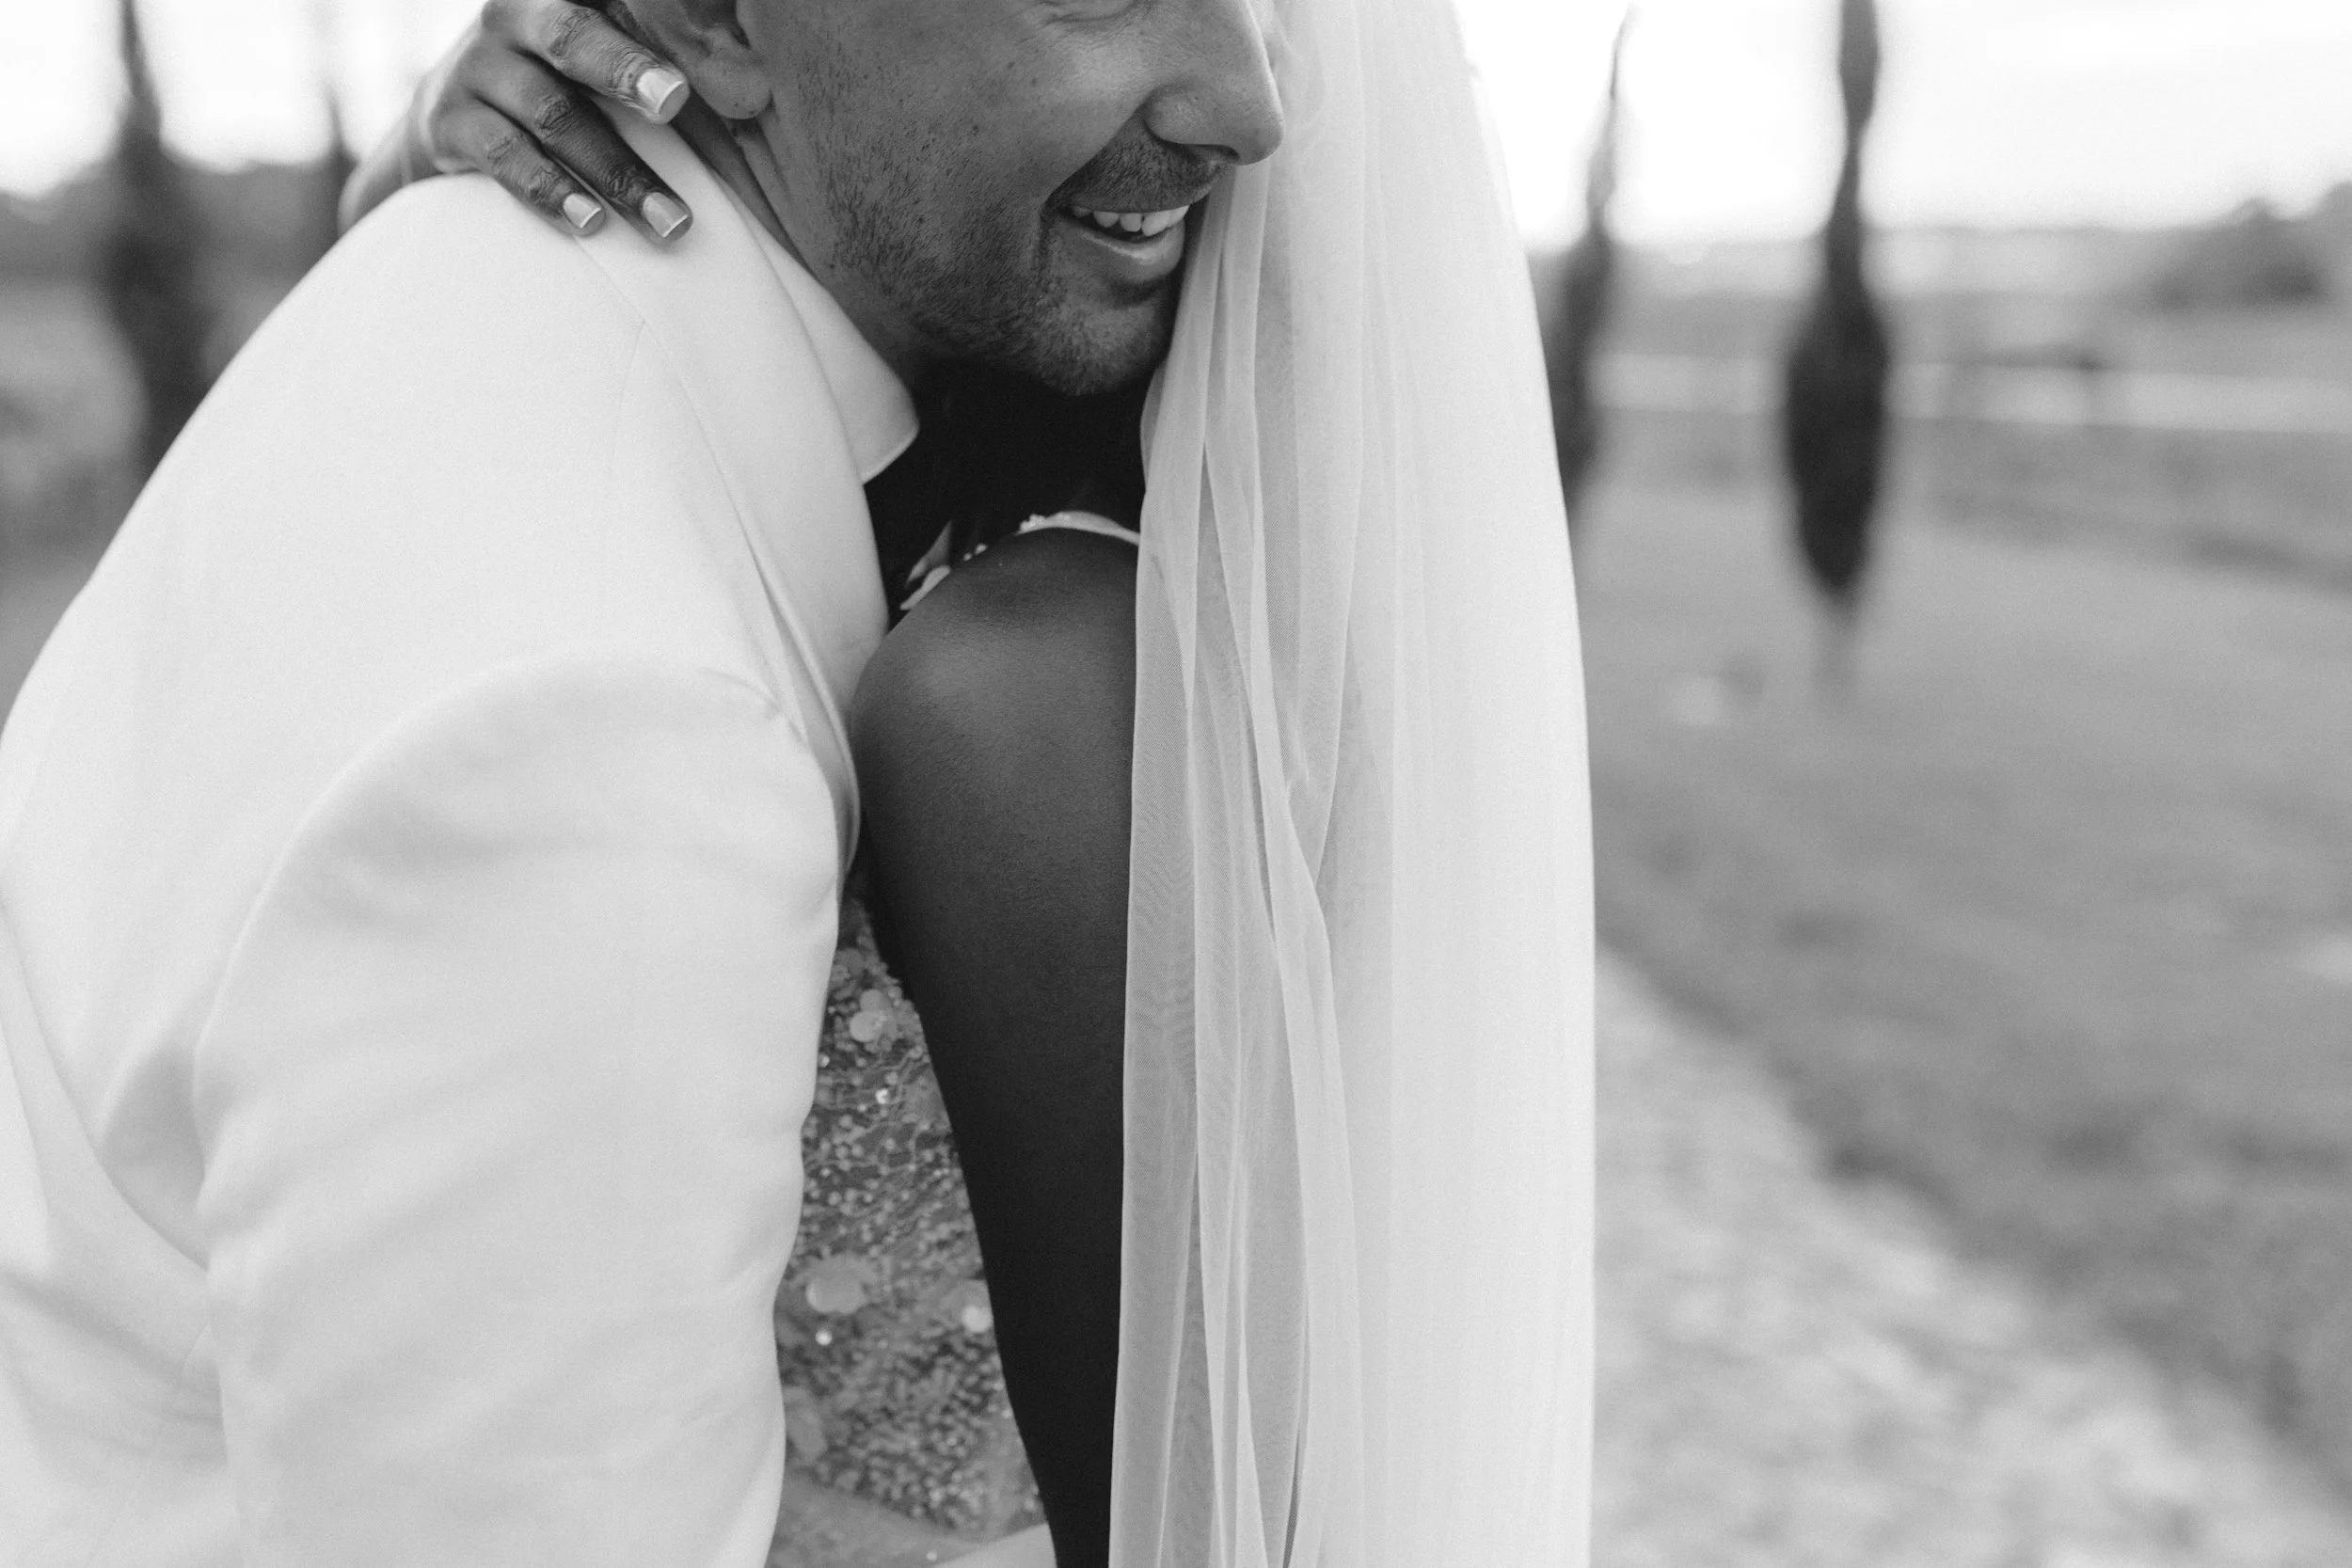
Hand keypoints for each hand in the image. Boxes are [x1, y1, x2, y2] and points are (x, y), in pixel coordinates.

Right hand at [342, 0, 694, 241]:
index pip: (601, 0)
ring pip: (551, 113)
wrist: (449, 110)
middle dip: (625, 71)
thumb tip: (746, 86)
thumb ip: (644, 53)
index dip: (635, 35)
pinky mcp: (449, 123)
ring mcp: (476, 68)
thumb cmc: (559, 80)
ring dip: (614, 170)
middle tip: (676, 103)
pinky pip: (505, 157)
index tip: (682, 64)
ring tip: (667, 220)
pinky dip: (551, 191)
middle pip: (570, 37)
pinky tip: (591, 223)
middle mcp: (511, 16)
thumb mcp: (593, 50)